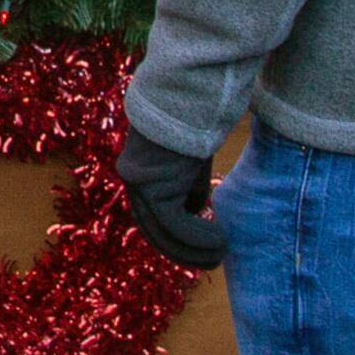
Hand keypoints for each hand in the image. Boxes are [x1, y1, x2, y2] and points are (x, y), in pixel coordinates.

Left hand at [113, 122, 224, 270]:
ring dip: (195, 249)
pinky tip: (220, 239)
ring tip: (222, 251)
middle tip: (213, 260)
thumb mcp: (188, 163)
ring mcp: (139, 185)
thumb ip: (186, 187)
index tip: (199, 252)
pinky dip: (198, 237)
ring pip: (164, 233)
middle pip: (154, 232)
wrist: (187, 94)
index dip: (174, 241)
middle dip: (184, 252)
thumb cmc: (195, 123)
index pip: (151, 220)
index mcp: (137, 174)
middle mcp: (132, 181)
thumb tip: (196, 213)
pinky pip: (175, 225)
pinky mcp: (152, 186)